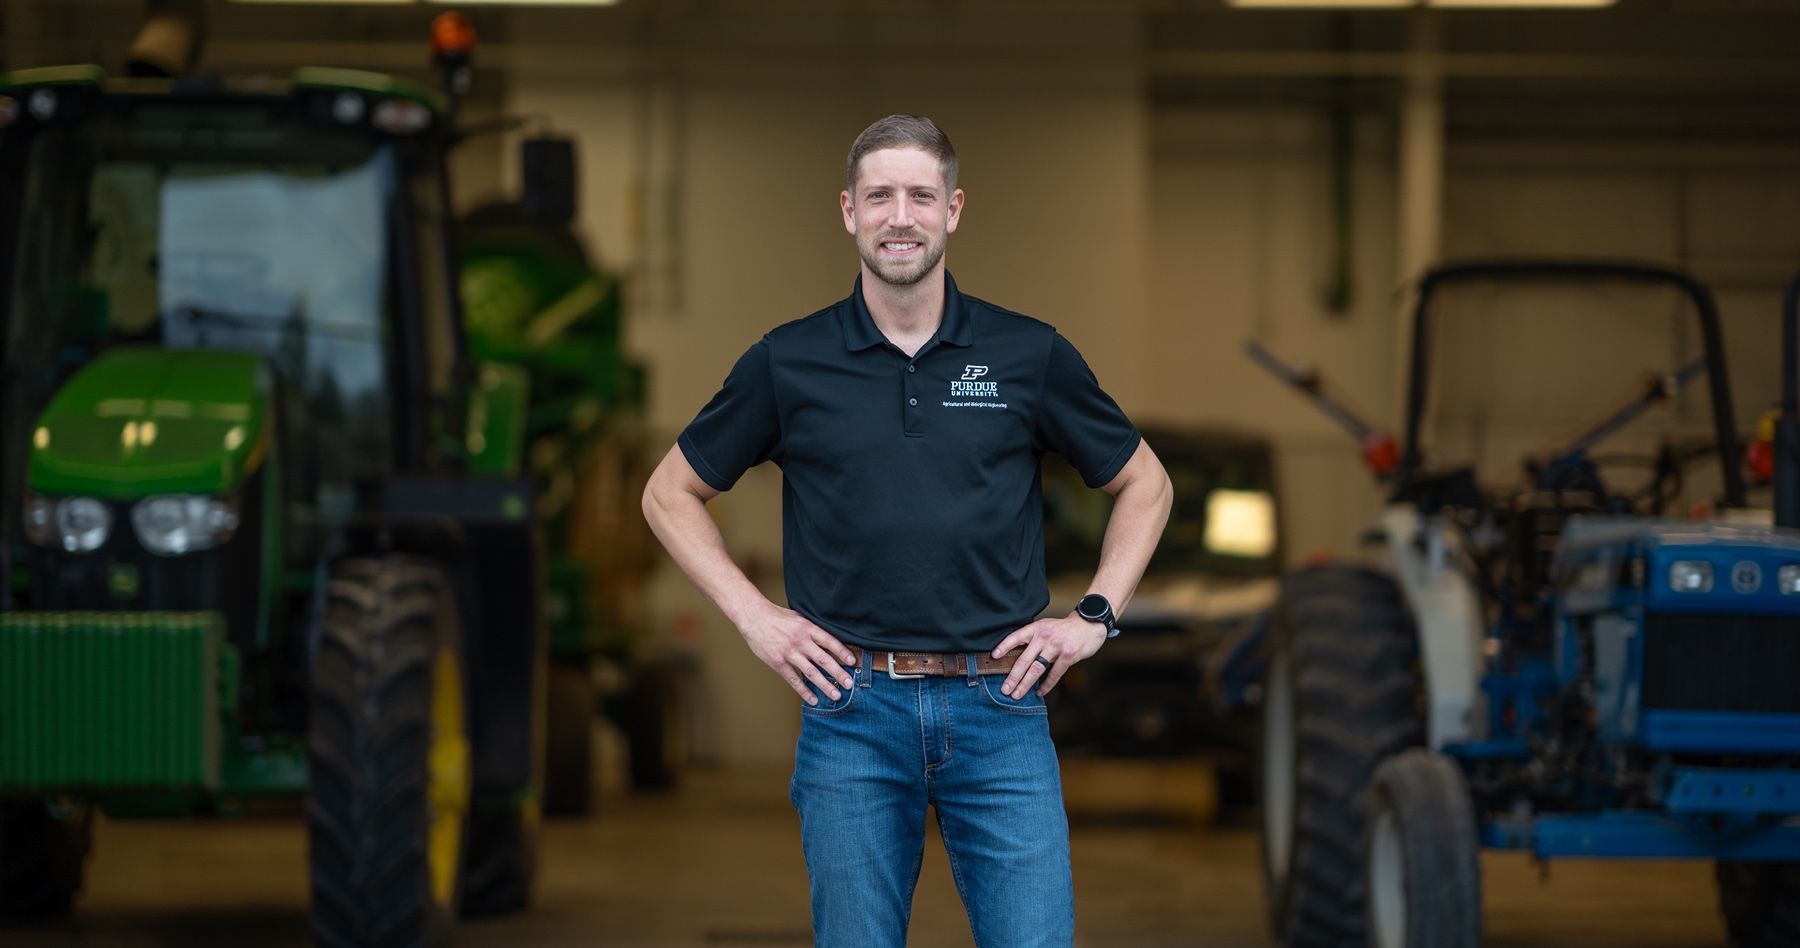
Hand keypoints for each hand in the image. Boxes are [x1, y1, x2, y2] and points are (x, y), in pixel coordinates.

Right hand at [737, 601, 856, 705]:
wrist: (754, 618)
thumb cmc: (778, 617)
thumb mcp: (799, 617)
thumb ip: (813, 629)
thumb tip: (830, 641)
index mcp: (807, 628)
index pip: (829, 641)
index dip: (842, 652)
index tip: (852, 661)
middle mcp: (800, 641)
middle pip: (823, 660)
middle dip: (838, 673)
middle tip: (849, 684)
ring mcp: (789, 654)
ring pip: (811, 672)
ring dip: (825, 685)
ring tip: (836, 695)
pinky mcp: (778, 663)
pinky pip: (794, 680)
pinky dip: (804, 691)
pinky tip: (813, 699)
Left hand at [993, 612, 1106, 698]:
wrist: (1088, 624)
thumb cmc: (1063, 629)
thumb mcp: (1045, 627)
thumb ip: (1032, 638)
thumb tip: (1015, 655)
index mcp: (1036, 629)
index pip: (1016, 637)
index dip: (1004, 646)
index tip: (994, 657)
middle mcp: (1044, 637)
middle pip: (1024, 659)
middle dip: (1013, 677)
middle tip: (1004, 690)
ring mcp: (1056, 646)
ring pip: (1036, 669)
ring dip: (1025, 684)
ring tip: (1017, 694)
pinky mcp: (1068, 655)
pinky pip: (1054, 674)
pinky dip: (1046, 685)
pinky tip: (1039, 692)